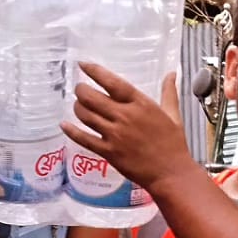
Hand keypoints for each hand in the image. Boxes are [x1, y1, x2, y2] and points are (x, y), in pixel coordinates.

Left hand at [61, 64, 189, 192]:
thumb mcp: (173, 115)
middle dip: (81, 90)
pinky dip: (71, 131)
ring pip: (85, 115)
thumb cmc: (173, 144)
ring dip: (77, 108)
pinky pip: (84, 139)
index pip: (112, 82)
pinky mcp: (108, 152)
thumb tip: (171, 74)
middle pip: (92, 97)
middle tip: (79, 90)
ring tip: (78, 106)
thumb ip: (169, 92)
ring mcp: (115, 135)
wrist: (171, 173)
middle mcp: (125, 116)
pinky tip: (64, 125)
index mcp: (140, 104)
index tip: (83, 65)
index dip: (94, 72)